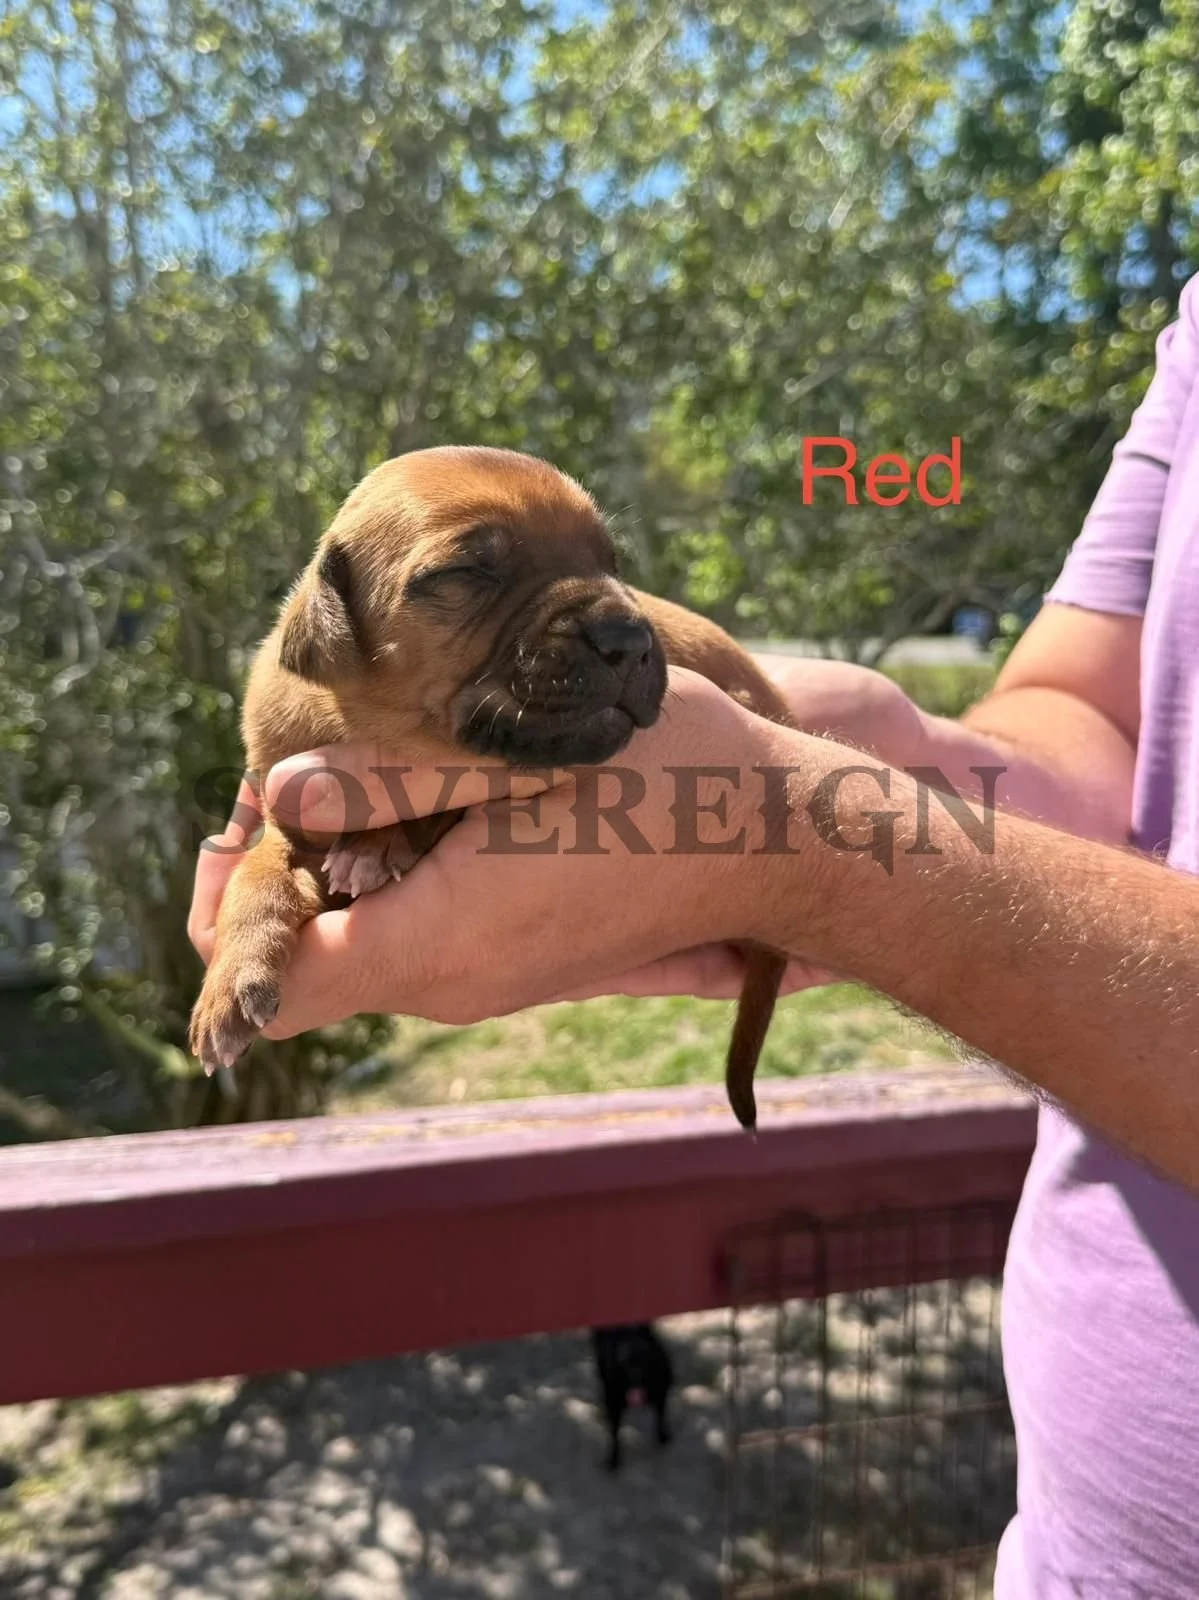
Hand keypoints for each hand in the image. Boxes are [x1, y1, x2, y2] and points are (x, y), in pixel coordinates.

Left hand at [189, 669, 838, 1033]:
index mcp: (440, 940)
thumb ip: (389, 781)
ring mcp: (484, 983)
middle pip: (306, 963)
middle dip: (282, 874)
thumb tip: (281, 789)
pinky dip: (393, 876)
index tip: (232, 834)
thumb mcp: (519, 757)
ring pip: (357, 945)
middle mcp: (451, 984)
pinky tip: (438, 800)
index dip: (229, 920)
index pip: (273, 985)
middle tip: (305, 772)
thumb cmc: (663, 781)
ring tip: (377, 770)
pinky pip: (411, 934)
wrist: (776, 840)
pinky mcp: (513, 963)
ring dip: (342, 868)